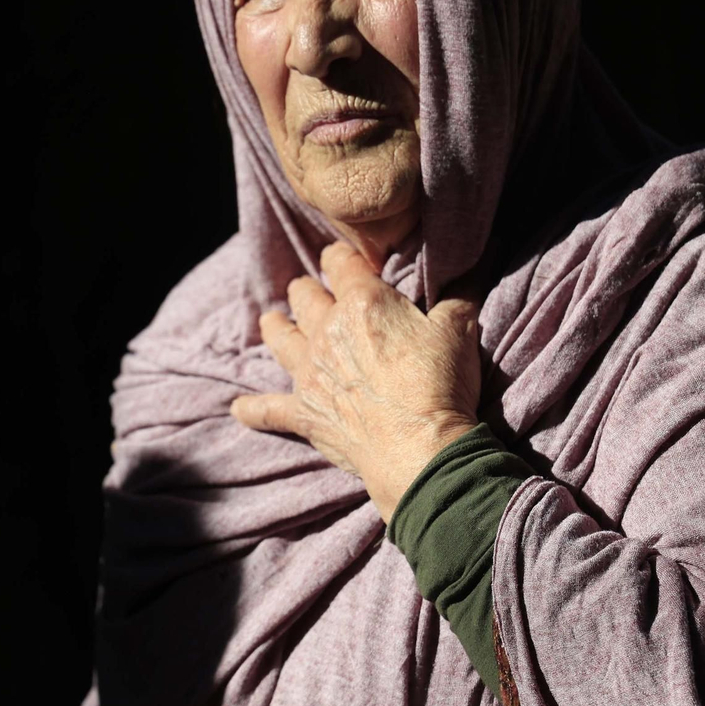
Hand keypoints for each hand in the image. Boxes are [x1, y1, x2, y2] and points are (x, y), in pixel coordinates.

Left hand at [230, 240, 482, 522]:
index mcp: (363, 303)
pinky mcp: (305, 413)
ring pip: (280, 338)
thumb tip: (466, 269)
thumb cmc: (441, 385)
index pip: (341, 263)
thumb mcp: (458, 330)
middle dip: (307, 290)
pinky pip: (268, 410)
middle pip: (305, 296)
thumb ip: (457, 295)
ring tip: (270, 320)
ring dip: (276, 327)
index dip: (342, 256)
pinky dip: (253, 410)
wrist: (420, 449)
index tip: (343, 258)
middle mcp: (327, 331)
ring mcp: (310, 373)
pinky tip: (238, 409)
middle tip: (309, 291)